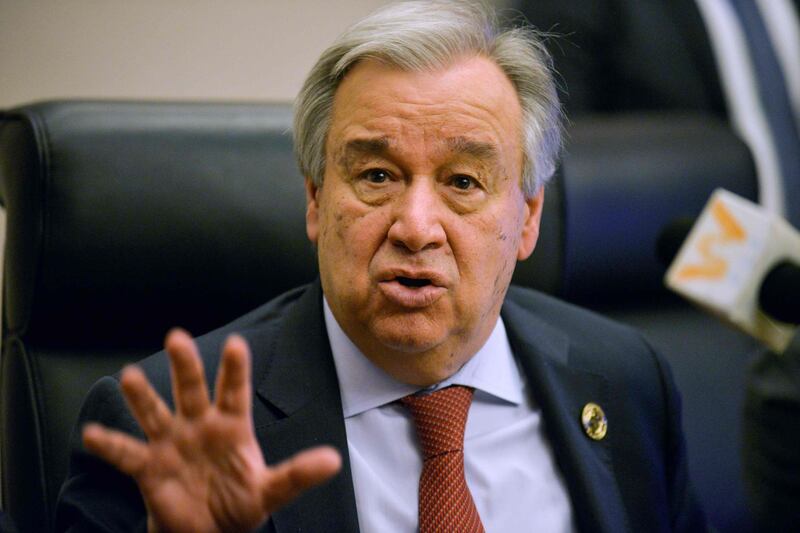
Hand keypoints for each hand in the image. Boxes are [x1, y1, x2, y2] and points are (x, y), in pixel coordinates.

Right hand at [82, 329, 341, 532]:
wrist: (208, 531)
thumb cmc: (240, 503)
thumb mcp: (272, 490)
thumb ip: (298, 473)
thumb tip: (333, 460)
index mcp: (231, 426)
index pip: (234, 391)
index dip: (235, 369)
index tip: (236, 344)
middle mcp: (199, 426)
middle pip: (191, 390)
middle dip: (185, 366)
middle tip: (177, 337)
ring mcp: (172, 443)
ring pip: (155, 412)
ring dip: (142, 396)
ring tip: (130, 376)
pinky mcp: (148, 467)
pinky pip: (126, 453)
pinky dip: (109, 445)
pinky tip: (91, 433)